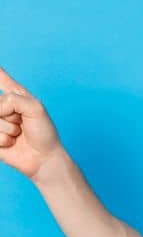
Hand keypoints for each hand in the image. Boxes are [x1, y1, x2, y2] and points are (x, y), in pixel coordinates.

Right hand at [0, 66, 65, 182]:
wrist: (43, 158)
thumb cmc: (44, 132)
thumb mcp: (35, 108)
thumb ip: (13, 100)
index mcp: (14, 95)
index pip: (0, 78)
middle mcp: (2, 107)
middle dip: (9, 113)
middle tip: (21, 122)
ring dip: (9, 129)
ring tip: (18, 133)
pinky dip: (4, 140)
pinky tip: (12, 143)